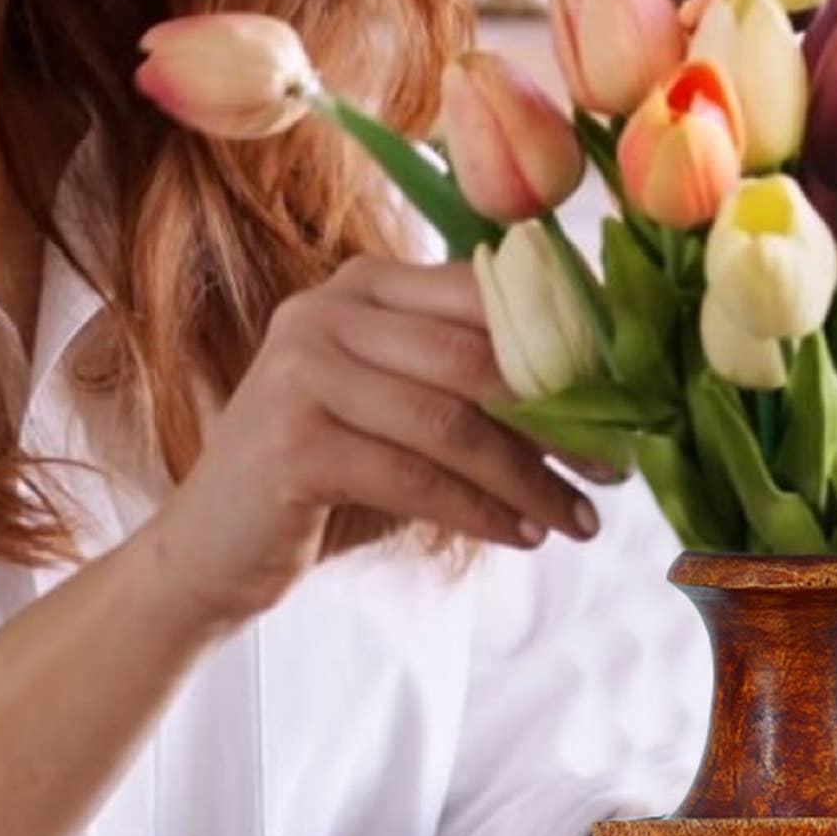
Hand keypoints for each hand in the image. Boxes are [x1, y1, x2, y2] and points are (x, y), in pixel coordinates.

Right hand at [146, 254, 604, 632]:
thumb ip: (467, 384)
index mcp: (361, 285)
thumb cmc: (324, 479)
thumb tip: (600, 393)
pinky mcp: (292, 443)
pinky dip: (481, 511)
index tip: (624, 401)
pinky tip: (520, 536)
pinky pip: (416, 476)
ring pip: (452, 423)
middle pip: (475, 359)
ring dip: (529, 478)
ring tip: (575, 520)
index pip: (482, 295)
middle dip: (559, 419)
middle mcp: (324, 312)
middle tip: (613, 469)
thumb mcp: (399, 413)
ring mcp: (300, 372)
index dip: (562, 346)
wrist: (212, 549)